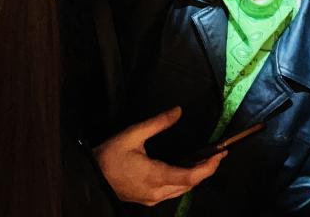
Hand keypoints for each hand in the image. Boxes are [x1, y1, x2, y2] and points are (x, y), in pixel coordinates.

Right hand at [94, 106, 226, 205]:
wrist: (90, 175)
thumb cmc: (109, 156)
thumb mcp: (133, 134)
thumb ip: (157, 123)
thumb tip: (178, 111)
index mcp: (155, 176)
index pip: (190, 177)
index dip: (208, 168)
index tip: (219, 155)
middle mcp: (156, 191)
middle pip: (189, 185)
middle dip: (206, 170)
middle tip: (217, 155)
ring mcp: (151, 198)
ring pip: (181, 191)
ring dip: (195, 177)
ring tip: (206, 161)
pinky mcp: (146, 199)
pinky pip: (171, 193)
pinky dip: (183, 182)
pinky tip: (185, 170)